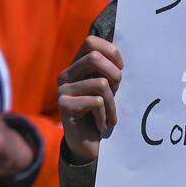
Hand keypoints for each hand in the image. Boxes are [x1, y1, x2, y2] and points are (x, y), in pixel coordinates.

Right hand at [57, 35, 122, 162]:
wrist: (88, 145)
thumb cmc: (102, 114)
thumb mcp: (108, 88)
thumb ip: (110, 70)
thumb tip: (122, 49)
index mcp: (76, 66)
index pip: (91, 41)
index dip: (111, 51)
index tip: (121, 68)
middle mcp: (66, 74)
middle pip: (94, 57)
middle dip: (114, 74)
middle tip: (118, 92)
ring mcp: (63, 90)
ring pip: (100, 83)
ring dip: (112, 103)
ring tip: (110, 115)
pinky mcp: (64, 105)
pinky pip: (96, 102)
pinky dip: (105, 115)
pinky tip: (102, 124)